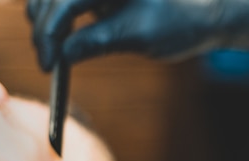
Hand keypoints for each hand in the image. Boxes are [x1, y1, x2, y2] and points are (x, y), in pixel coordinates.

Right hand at [27, 0, 248, 70]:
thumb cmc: (179, 24)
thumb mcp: (139, 37)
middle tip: (48, 65)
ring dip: (46, 23)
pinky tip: (59, 45)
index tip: (49, 64)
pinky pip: (65, 3)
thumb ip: (99, 41)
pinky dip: (58, 21)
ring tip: (52, 57)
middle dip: (44, 29)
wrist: (203, 17)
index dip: (51, 32)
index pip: (65, 0)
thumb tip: (63, 54)